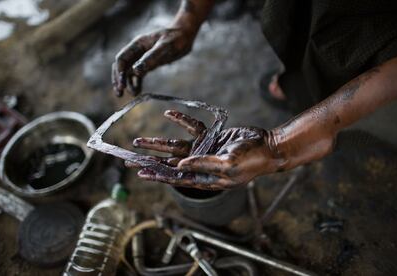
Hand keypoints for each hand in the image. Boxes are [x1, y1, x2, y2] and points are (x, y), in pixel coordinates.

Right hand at [112, 27, 195, 95]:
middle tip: (120, 93)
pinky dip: (136, 82)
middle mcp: (137, 51)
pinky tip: (138, 91)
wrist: (185, 35)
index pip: (122, 59)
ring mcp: (142, 57)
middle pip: (122, 66)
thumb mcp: (165, 47)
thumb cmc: (176, 38)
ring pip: (129, 72)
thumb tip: (136, 71)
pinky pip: (138, 74)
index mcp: (137, 44)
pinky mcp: (149, 63)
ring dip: (127, 83)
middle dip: (119, 79)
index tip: (121, 85)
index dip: (119, 72)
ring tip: (132, 94)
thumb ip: (151, 58)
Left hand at [125, 110, 283, 189]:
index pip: (174, 178)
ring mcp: (204, 151)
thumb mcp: (227, 165)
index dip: (156, 175)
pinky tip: (170, 114)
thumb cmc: (251, 161)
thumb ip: (203, 165)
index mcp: (204, 177)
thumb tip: (178, 166)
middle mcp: (200, 165)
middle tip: (129, 160)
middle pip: (169, 164)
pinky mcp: (210, 137)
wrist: (268, 146)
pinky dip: (182, 121)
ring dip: (158, 144)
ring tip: (139, 141)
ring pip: (175, 147)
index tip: (139, 173)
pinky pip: (192, 128)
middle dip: (149, 162)